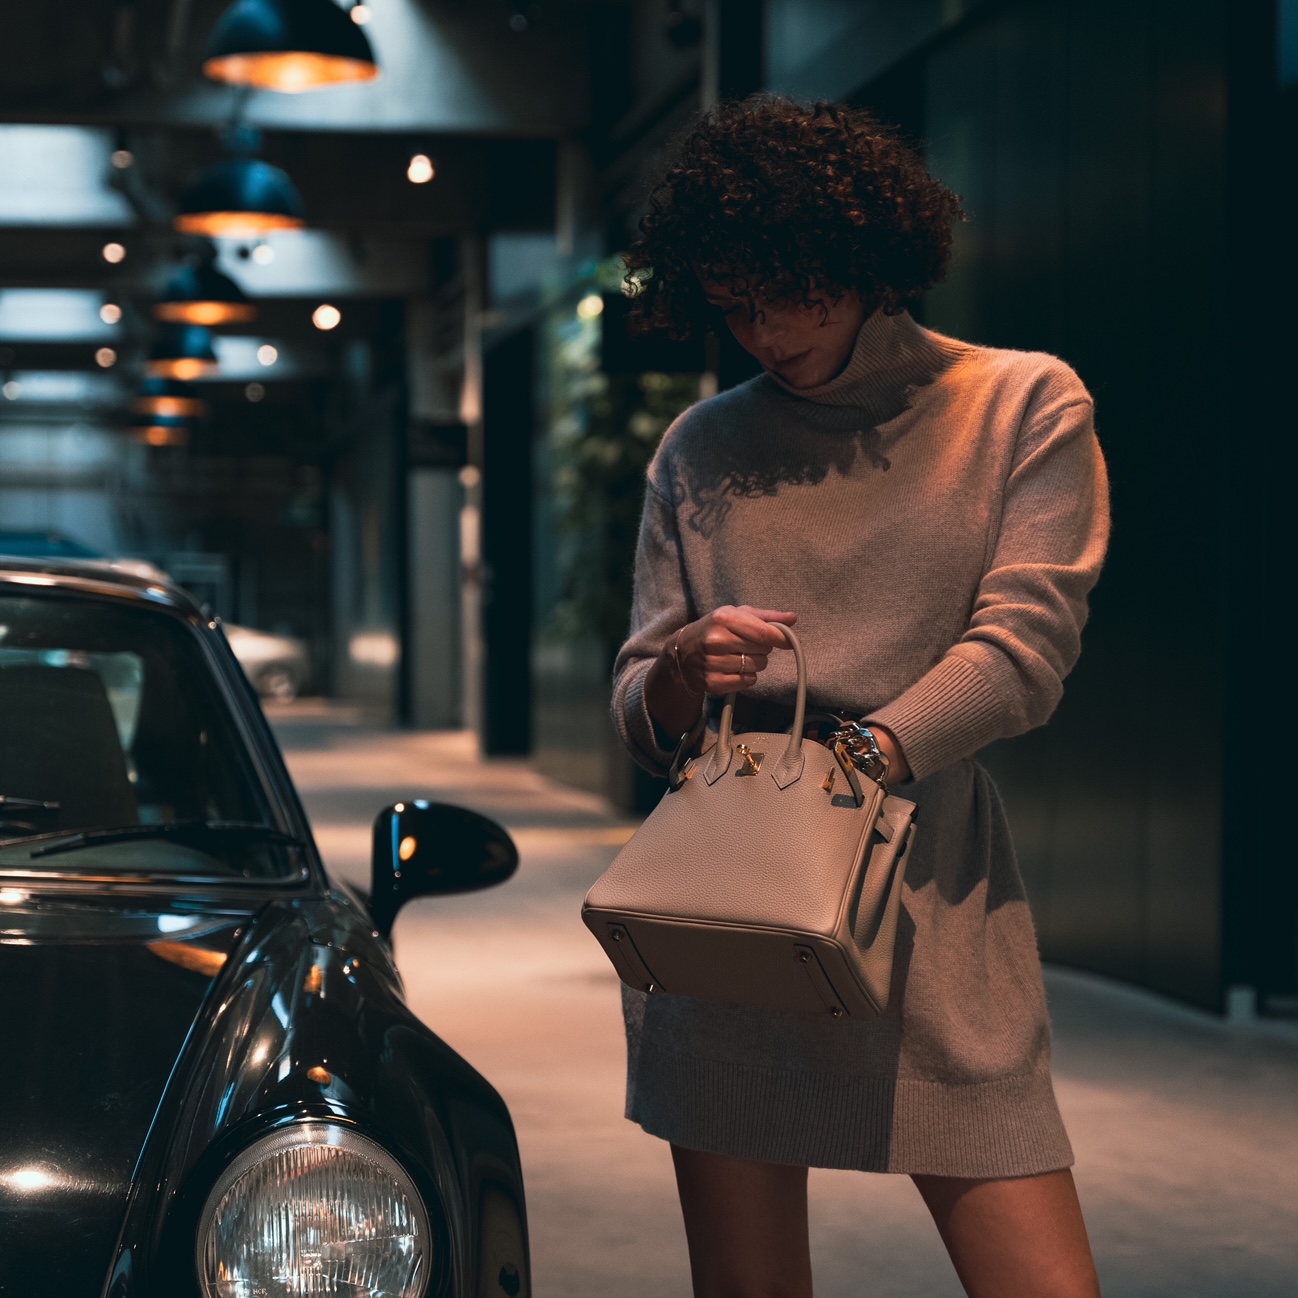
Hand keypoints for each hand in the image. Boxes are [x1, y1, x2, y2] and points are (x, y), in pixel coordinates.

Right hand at [645, 605, 795, 735]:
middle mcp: (715, 640)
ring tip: (738, 656)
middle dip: (761, 648)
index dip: (781, 638)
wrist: (682, 652)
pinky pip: (747, 682)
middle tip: (747, 645)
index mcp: (723, 618)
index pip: (764, 633)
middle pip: (763, 650)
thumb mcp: (736, 615)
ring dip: (754, 663)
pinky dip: (746, 677)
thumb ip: (766, 617)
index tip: (787, 641)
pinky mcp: (712, 682)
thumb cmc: (715, 629)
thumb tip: (793, 618)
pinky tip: (734, 669)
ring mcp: (712, 663)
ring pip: (757, 667)